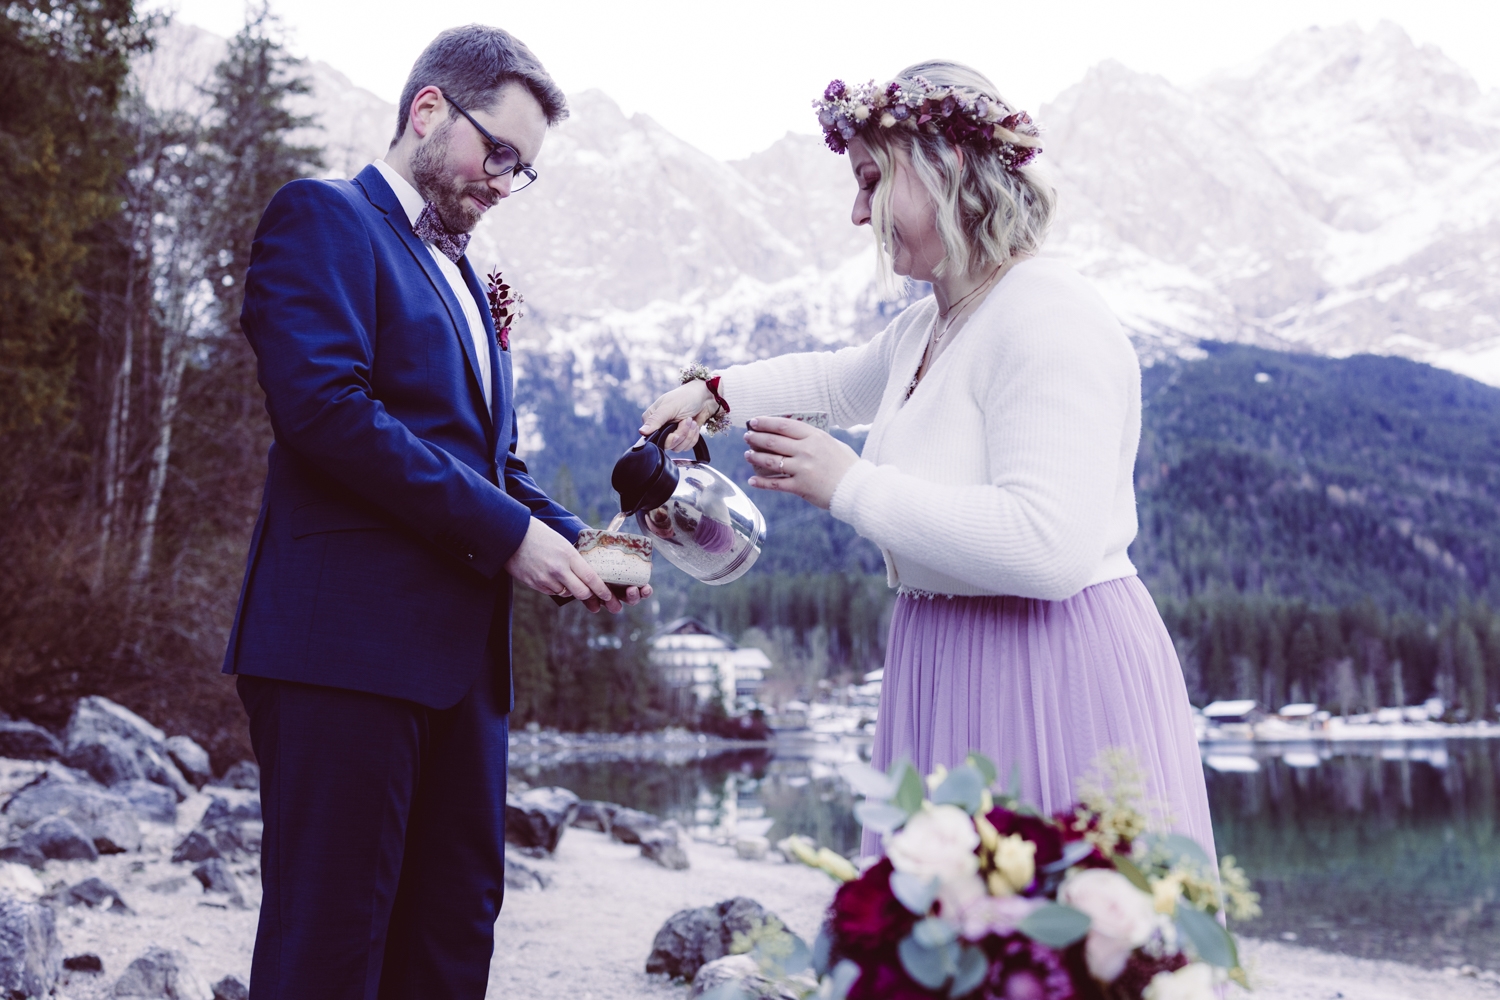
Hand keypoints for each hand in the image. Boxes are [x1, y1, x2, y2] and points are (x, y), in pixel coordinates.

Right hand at [504, 518, 651, 612]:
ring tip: (565, 577)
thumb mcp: (562, 543)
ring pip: (566, 593)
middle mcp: (558, 569)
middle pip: (582, 592)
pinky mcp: (534, 584)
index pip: (591, 578)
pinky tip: (550, 576)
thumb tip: (586, 573)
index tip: (609, 597)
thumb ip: (574, 558)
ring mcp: (545, 578)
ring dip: (570, 590)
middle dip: (589, 595)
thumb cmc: (539, 534)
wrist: (511, 534)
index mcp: (568, 555)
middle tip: (593, 595)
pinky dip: (556, 588)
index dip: (603, 591)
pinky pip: (551, 592)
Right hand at [640, 381, 718, 451]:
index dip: (668, 436)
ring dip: (689, 434)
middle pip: (668, 445)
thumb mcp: (669, 407)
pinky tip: (694, 425)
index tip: (676, 425)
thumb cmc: (685, 397)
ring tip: (691, 420)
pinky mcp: (682, 438)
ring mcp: (671, 434)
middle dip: (681, 433)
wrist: (704, 398)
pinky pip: (687, 447)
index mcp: (652, 419)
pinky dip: (693, 437)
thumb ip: (656, 420)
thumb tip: (642, 432)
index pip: (654, 438)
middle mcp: (660, 429)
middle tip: (687, 420)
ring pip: (678, 447)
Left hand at [743, 416, 858, 509]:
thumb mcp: (833, 444)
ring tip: (747, 455)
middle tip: (747, 436)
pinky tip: (752, 481)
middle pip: (774, 441)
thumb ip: (815, 439)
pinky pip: (775, 483)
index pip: (784, 425)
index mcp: (815, 437)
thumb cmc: (847, 466)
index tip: (754, 421)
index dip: (766, 422)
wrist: (857, 489)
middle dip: (756, 437)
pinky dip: (761, 482)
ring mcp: (802, 469)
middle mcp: (806, 450)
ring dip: (754, 457)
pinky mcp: (800, 487)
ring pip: (770, 461)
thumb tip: (797, 434)